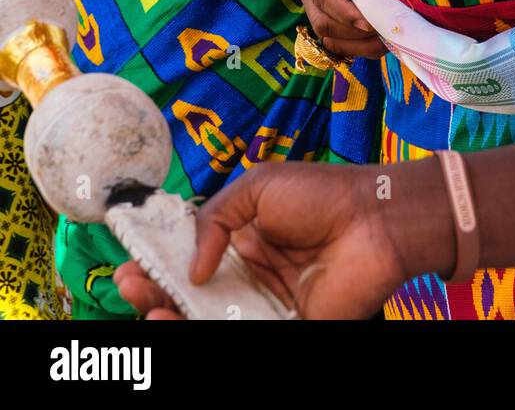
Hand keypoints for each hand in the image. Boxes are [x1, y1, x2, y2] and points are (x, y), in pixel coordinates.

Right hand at [114, 164, 422, 320]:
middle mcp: (252, 277)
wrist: (374, 219)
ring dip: (174, 318)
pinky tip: (179, 322)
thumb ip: (215, 219)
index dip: (161, 264)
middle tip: (131, 287)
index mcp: (245, 241)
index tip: (133, 264)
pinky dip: (206, 332)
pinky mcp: (289, 327)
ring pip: (211, 322)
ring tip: (148, 310)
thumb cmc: (322, 194)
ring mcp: (268, 306)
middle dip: (157, 294)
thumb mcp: (257, 187)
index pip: (193, 260)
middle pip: (195, 296)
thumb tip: (192, 267)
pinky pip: (242, 336)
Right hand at [289, 0, 384, 59]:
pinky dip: (356, 43)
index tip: (370, 22)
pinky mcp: (322, 8)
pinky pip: (334, 35)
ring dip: (357, 43)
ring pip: (327, 34)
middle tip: (388, 32)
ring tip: (388, 40)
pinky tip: (380, 41)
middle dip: (354, 32)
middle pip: (322, 20)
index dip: (345, 12)